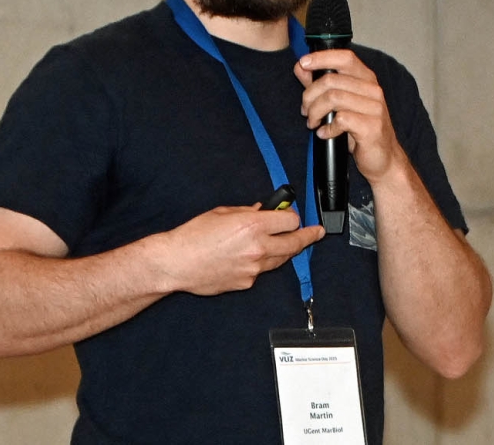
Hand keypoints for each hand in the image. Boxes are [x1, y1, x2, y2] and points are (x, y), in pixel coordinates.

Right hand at [161, 205, 323, 295]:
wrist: (176, 263)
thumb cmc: (194, 236)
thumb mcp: (223, 213)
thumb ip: (248, 212)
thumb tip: (263, 211)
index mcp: (253, 225)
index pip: (291, 221)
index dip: (292, 217)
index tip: (292, 216)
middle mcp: (258, 247)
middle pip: (295, 243)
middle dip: (308, 236)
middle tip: (317, 233)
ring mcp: (254, 268)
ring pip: (281, 259)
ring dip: (286, 250)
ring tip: (289, 244)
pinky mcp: (247, 282)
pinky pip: (262, 271)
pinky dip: (262, 263)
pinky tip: (250, 257)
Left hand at [295, 50, 406, 183]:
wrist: (384, 159)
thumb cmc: (361, 129)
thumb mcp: (340, 104)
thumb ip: (321, 84)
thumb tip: (301, 67)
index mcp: (367, 79)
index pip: (345, 57)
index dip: (322, 58)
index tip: (303, 63)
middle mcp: (373, 90)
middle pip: (331, 80)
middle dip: (310, 96)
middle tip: (306, 111)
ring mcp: (374, 108)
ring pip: (333, 98)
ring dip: (315, 112)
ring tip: (313, 123)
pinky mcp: (372, 127)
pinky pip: (341, 120)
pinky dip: (327, 128)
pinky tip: (325, 134)